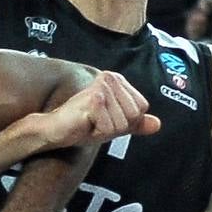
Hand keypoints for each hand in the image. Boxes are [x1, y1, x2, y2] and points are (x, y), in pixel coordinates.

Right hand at [38, 71, 160, 148]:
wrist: (55, 129)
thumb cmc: (81, 125)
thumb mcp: (113, 124)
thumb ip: (135, 123)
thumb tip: (157, 124)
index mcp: (117, 80)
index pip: (141, 108)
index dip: (125, 121)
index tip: (105, 118)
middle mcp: (110, 79)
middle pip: (133, 116)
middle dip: (116, 127)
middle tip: (96, 122)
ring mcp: (102, 88)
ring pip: (122, 123)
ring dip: (105, 130)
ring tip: (89, 123)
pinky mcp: (94, 99)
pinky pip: (109, 128)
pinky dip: (97, 133)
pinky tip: (84, 124)